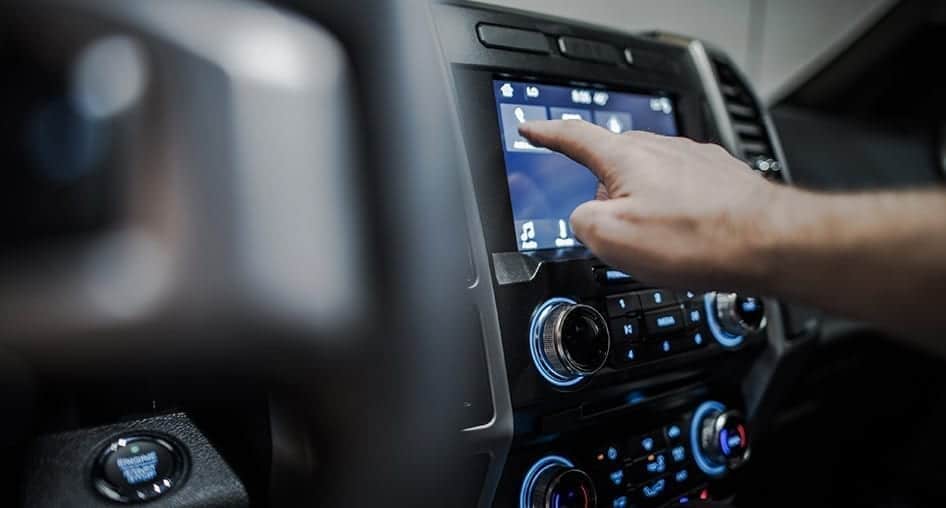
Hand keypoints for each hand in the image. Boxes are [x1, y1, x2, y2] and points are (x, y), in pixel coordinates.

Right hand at [518, 120, 786, 290]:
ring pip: (651, 180)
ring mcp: (693, 159)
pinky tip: (690, 237)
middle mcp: (661, 148)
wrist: (770, 243)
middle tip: (618, 231)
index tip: (532, 128)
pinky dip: (678, 212)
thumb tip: (587, 218)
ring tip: (665, 243)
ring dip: (648, 207)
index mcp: (626, 157)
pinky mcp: (720, 177)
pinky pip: (683, 190)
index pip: (574, 137)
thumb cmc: (697, 240)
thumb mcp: (612, 240)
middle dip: (608, 195)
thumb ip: (582, 222)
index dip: (547, 133)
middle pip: (614, 164)